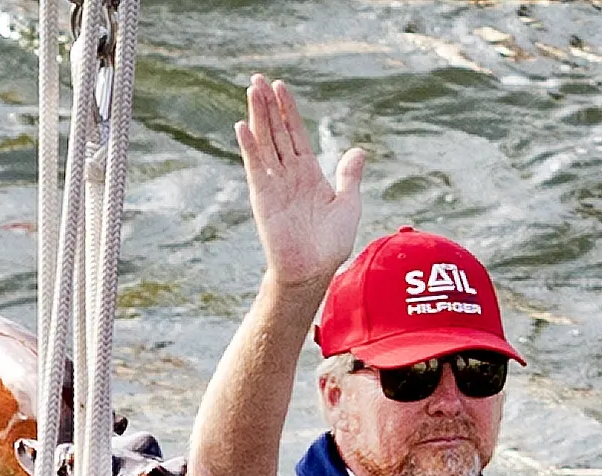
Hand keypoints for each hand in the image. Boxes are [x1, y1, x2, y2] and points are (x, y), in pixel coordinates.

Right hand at [236, 77, 365, 291]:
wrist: (313, 271)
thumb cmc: (330, 245)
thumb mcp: (348, 205)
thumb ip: (349, 177)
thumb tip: (358, 151)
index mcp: (308, 173)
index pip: (296, 134)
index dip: (288, 110)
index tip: (281, 87)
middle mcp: (288, 174)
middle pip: (276, 131)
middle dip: (268, 105)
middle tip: (258, 79)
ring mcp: (274, 183)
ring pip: (264, 142)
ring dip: (257, 116)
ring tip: (251, 90)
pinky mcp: (263, 196)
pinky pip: (255, 166)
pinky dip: (249, 146)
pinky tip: (242, 126)